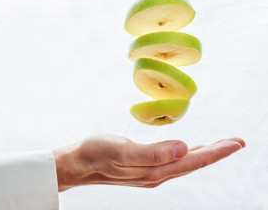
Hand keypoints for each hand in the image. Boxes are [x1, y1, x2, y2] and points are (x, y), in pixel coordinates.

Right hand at [53, 134, 244, 191]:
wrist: (78, 164)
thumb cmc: (96, 154)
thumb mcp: (122, 151)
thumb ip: (153, 152)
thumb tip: (184, 148)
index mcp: (154, 171)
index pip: (193, 161)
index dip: (216, 152)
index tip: (237, 143)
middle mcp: (156, 175)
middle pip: (193, 163)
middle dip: (216, 153)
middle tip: (236, 142)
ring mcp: (150, 173)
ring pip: (184, 163)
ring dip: (204, 154)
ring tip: (219, 145)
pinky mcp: (143, 167)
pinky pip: (172, 162)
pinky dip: (187, 155)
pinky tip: (188, 150)